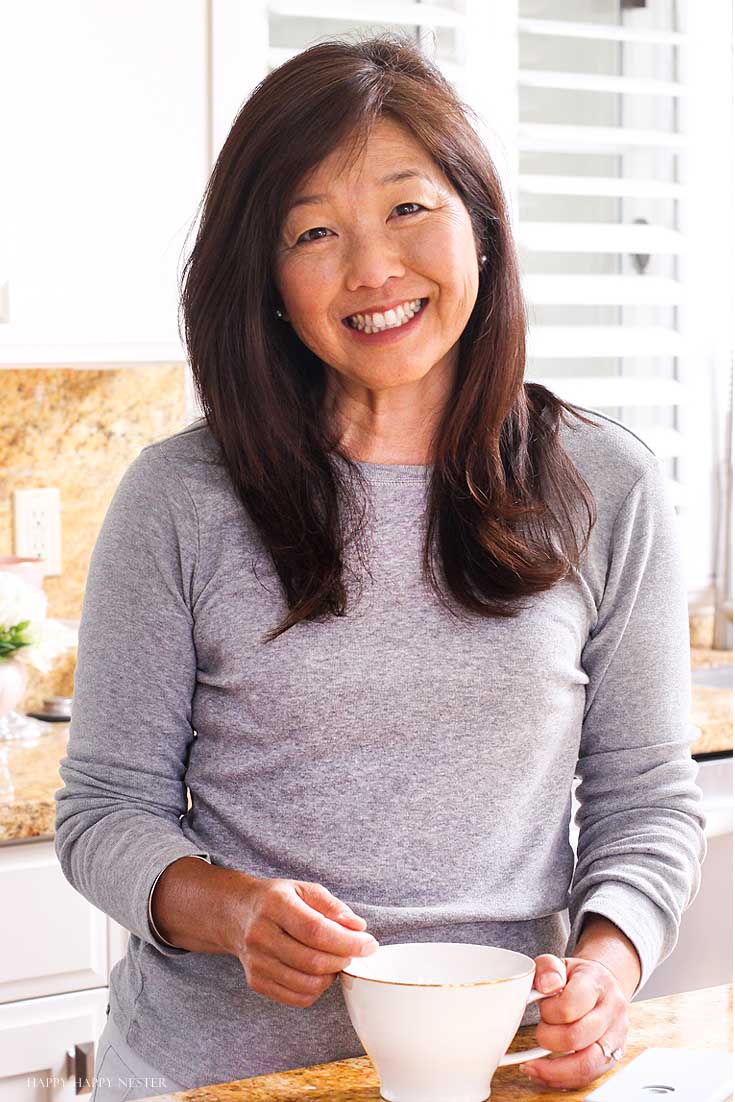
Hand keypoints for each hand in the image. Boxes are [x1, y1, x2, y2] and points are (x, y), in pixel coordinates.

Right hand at [230, 877, 377, 1007]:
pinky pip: (296, 998)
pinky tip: (319, 972)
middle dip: (342, 960)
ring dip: (331, 976)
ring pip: (306, 983)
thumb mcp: (304, 890)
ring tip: (335, 960)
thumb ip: (333, 906)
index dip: (347, 942)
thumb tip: (358, 927)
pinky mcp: (256, 982)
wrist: (237, 915)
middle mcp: (261, 934)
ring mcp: (256, 961)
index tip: (369, 944)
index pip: (316, 931)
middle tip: (354, 951)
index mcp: (275, 904)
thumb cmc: (277, 900)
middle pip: (312, 961)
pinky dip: (316, 989)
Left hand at [519, 953, 629, 1090]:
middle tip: (541, 1031)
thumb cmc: (577, 977)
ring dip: (555, 1069)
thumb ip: (547, 968)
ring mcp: (615, 1036)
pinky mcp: (613, 1056)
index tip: (542, 1008)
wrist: (604, 984)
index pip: (570, 1005)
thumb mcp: (560, 962)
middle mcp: (612, 1011)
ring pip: (587, 1064)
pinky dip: (564, 1079)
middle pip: (577, 1037)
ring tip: (533, 1067)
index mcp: (597, 983)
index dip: (549, 1011)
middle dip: (549, 1038)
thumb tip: (546, 986)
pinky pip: (590, 1076)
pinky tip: (546, 1073)